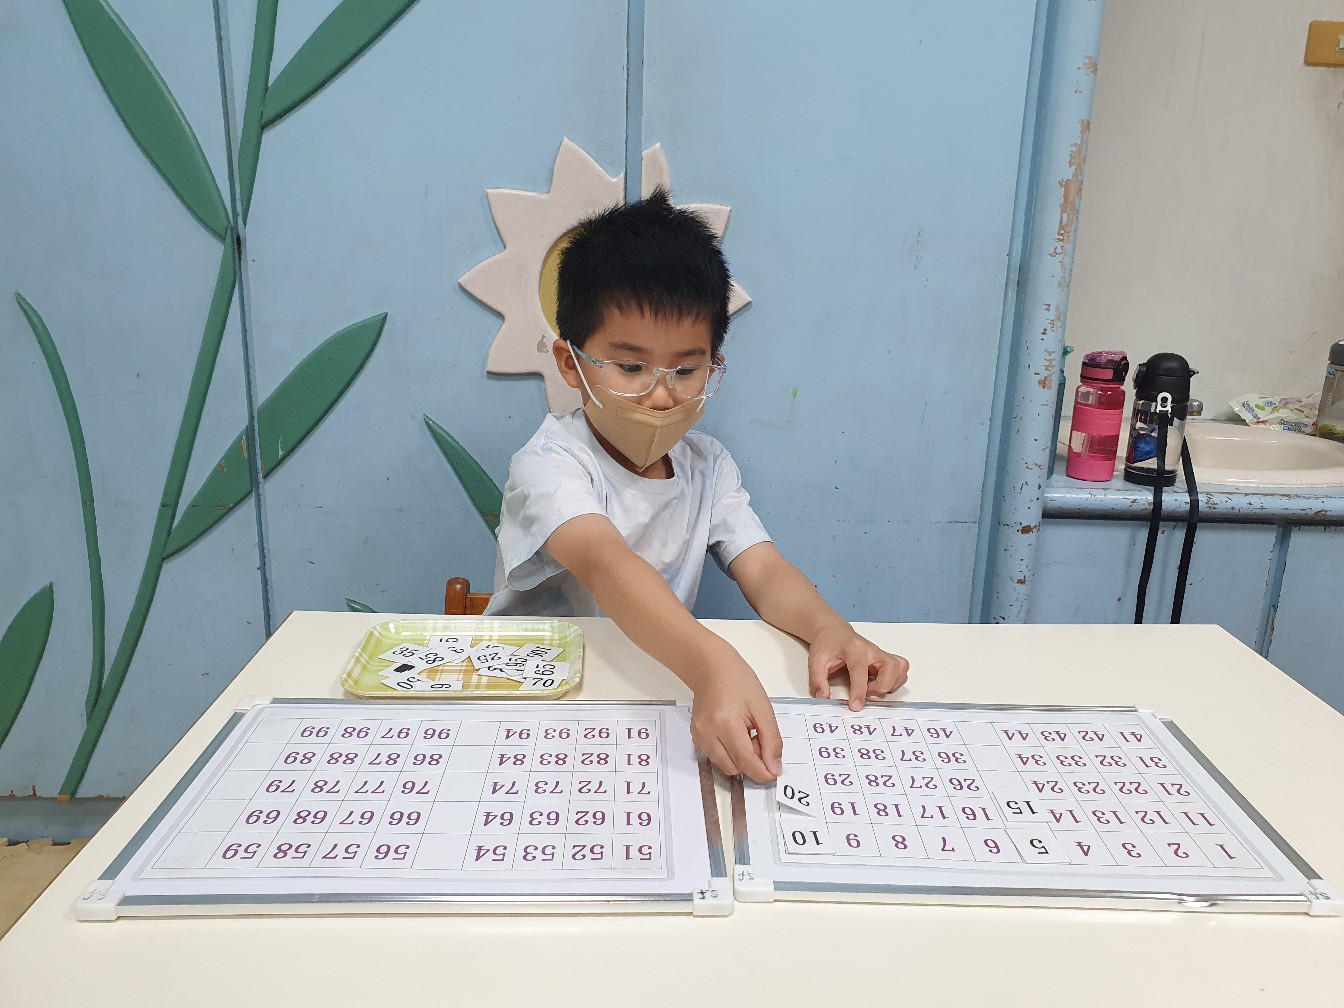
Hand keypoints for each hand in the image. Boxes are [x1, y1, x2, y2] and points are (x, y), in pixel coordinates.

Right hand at [689, 661, 782, 783]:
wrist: (712, 668)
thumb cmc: (739, 682)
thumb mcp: (763, 708)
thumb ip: (771, 740)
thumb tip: (775, 768)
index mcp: (725, 723)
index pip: (745, 761)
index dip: (763, 772)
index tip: (775, 772)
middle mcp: (707, 733)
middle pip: (734, 768)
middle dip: (752, 763)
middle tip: (759, 740)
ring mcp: (699, 736)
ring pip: (725, 766)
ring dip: (740, 760)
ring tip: (747, 736)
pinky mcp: (696, 737)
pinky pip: (717, 757)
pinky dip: (730, 754)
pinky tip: (735, 736)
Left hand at [808, 625, 908, 710]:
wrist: (834, 631)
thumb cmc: (827, 643)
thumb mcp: (815, 660)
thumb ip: (818, 680)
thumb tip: (823, 697)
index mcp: (854, 648)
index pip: (860, 671)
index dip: (859, 691)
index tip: (855, 706)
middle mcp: (872, 650)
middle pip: (890, 668)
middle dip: (880, 687)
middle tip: (865, 692)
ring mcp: (881, 654)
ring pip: (900, 669)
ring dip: (890, 684)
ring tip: (873, 688)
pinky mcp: (886, 659)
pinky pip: (901, 670)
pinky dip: (895, 681)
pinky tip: (880, 683)